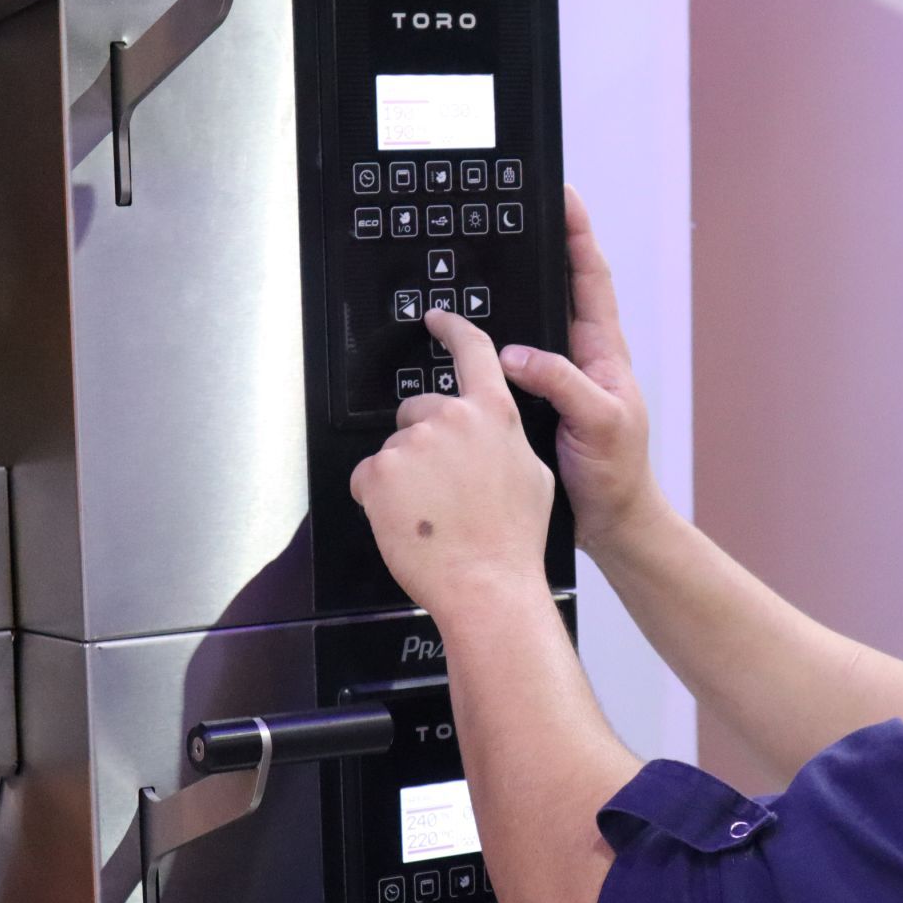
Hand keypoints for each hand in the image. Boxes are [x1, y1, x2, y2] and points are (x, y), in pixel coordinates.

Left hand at [350, 308, 555, 613]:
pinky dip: (380, 499)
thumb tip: (492, 437)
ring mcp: (412, 443)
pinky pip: (369, 478)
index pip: (473, 353)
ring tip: (431, 513)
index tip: (437, 319)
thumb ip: (507, 441)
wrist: (486, 582)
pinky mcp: (379, 471)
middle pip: (419, 410)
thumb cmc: (511, 539)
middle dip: (422, 442)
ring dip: (403, 477)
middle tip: (442, 487)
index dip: (453, 329)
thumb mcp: (533, 475)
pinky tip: (409, 521)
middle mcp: (452, 418)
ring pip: (394, 450)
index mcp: (494, 414)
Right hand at [498, 186, 665, 552]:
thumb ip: (563, 383)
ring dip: (509, 292)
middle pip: (557, 288)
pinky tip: (467, 334)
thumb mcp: (600, 422)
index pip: (591, 277)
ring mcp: (558, 377)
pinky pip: (509, 360)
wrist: (612, 523)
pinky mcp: (537, 401)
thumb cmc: (619, 474)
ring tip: (482, 258)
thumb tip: (518, 353)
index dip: (578, 234)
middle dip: (539, 247)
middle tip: (512, 212)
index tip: (563, 195)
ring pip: (530, 322)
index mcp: (603, 351)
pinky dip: (490, 340)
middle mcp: (580, 357)